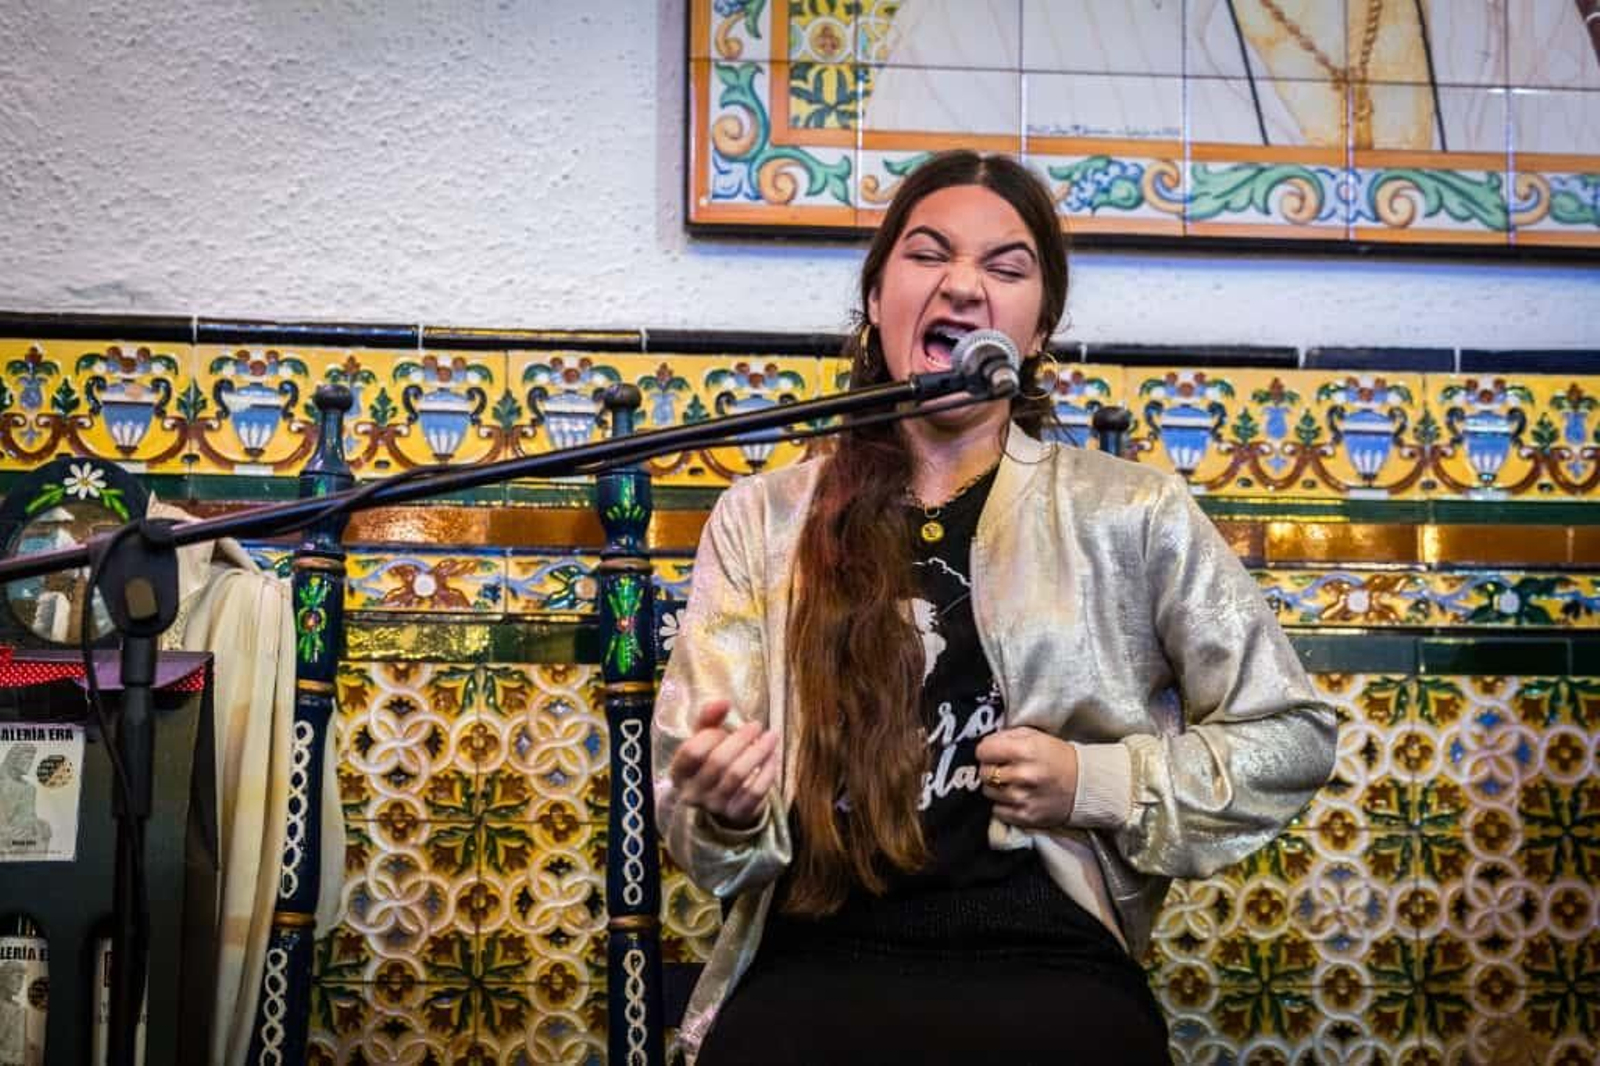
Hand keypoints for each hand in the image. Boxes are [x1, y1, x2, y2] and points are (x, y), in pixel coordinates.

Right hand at [667, 700, 778, 829]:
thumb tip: (723, 702)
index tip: (724, 728)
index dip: (710, 735)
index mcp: (678, 773)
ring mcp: (715, 807)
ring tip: (771, 736)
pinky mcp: (737, 814)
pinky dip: (767, 772)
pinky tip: (773, 757)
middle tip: (757, 725)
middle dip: (741, 739)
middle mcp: (692, 793)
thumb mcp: (703, 739)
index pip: (692, 751)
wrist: (722, 800)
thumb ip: (709, 718)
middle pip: (718, 761)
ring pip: (738, 775)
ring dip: (758, 751)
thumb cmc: (711, 761)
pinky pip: (755, 792)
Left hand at [976, 726, 1077, 829]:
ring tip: (1013, 782)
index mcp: (1026, 750)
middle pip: (984, 772)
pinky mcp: (1026, 817)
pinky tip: (1016, 796)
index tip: (992, 752)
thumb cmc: (1057, 757)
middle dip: (990, 768)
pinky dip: (1002, 804)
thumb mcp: (1035, 736)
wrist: (1085, 785)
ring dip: (996, 787)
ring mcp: (1024, 798)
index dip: (986, 750)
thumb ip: (1007, 736)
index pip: (984, 750)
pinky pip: (997, 811)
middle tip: (1004, 767)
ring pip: (988, 792)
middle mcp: (1024, 775)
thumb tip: (984, 745)